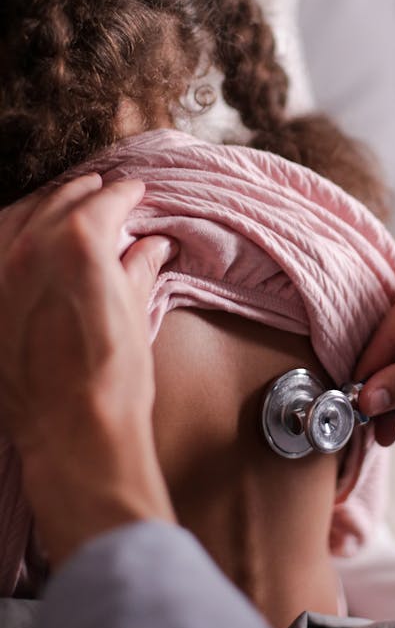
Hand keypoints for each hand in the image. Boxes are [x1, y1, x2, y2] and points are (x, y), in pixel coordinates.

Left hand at [0, 174, 176, 564]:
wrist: (74, 434)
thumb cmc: (113, 380)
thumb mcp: (136, 314)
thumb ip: (137, 268)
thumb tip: (149, 247)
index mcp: (80, 244)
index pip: (105, 200)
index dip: (127, 193)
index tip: (136, 193)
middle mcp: (32, 249)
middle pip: (59, 200)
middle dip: (87, 193)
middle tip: (107, 193)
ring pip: (17, 216)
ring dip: (45, 206)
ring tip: (65, 208)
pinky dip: (12, 234)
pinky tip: (25, 239)